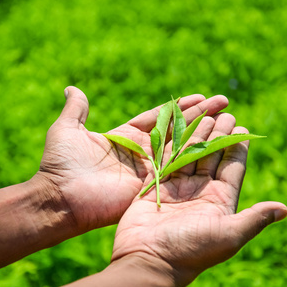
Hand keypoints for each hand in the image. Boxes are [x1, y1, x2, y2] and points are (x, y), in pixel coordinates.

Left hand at [33, 86, 229, 238]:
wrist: (60, 198)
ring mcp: (147, 170)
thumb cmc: (60, 165)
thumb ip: (76, 110)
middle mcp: (140, 152)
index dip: (180, 107)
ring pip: (180, 147)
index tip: (202, 96)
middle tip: (224, 103)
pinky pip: (176, 168)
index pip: (159, 118)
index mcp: (124, 137)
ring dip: (203, 133)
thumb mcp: (66, 130)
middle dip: (200, 116)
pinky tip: (215, 144)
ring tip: (226, 118)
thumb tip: (73, 88)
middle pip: (176, 130)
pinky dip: (195, 156)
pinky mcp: (151, 187)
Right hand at [111, 113, 286, 286]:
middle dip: (219, 135)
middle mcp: (200, 192)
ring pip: (191, 154)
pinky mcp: (157, 186)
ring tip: (208, 114)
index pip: (233, 167)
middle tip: (227, 114)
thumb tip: (283, 209)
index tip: (243, 128)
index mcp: (220, 200)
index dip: (238, 147)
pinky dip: (174, 143)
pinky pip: (168, 159)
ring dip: (199, 134)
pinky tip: (180, 127)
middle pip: (212, 156)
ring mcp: (178, 188)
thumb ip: (254, 219)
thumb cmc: (191, 251)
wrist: (148, 260)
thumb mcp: (228, 235)